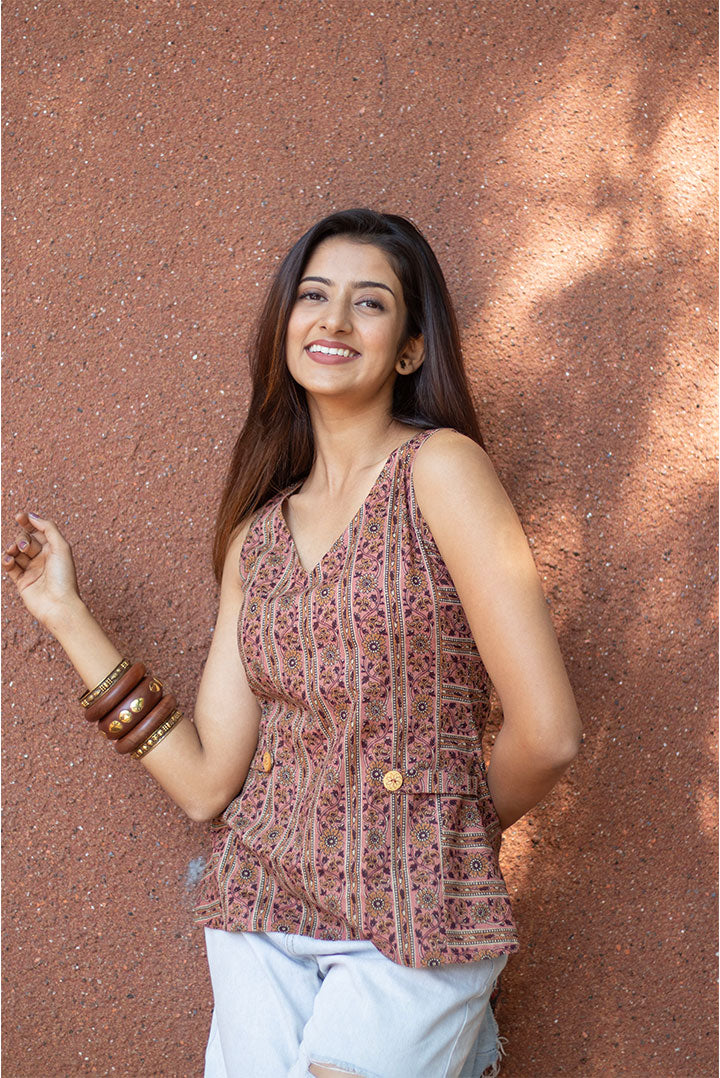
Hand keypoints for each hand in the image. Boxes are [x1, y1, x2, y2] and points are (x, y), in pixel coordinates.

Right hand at [3, 511, 82, 629]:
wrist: (59, 605)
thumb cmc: (64, 577)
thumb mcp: (61, 547)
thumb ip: (48, 528)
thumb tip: (32, 516)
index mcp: (54, 549)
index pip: (38, 531)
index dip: (28, 522)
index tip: (19, 516)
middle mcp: (43, 558)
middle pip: (25, 540)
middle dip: (22, 538)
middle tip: (24, 546)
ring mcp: (31, 569)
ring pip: (15, 552)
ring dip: (12, 548)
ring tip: (14, 552)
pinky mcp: (22, 581)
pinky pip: (10, 566)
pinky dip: (6, 560)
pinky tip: (8, 560)